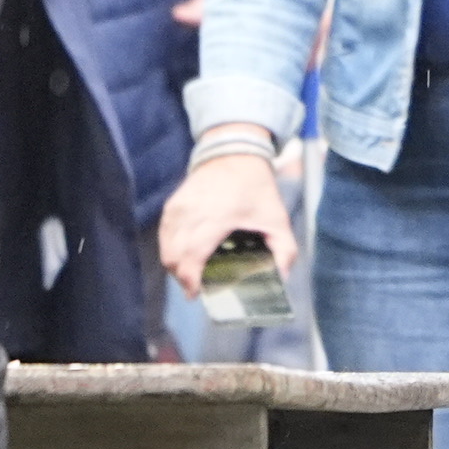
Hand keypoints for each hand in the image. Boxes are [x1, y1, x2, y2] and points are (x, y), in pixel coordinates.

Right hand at [159, 139, 295, 293]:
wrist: (235, 153)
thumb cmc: (256, 189)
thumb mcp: (277, 219)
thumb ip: (285, 251)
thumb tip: (281, 278)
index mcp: (216, 218)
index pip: (191, 256)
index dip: (189, 280)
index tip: (196, 294)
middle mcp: (191, 213)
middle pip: (174, 257)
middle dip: (183, 278)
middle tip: (197, 287)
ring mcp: (178, 208)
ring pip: (166, 248)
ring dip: (176, 265)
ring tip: (192, 274)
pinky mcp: (172, 205)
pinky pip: (164, 235)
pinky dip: (171, 250)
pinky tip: (185, 256)